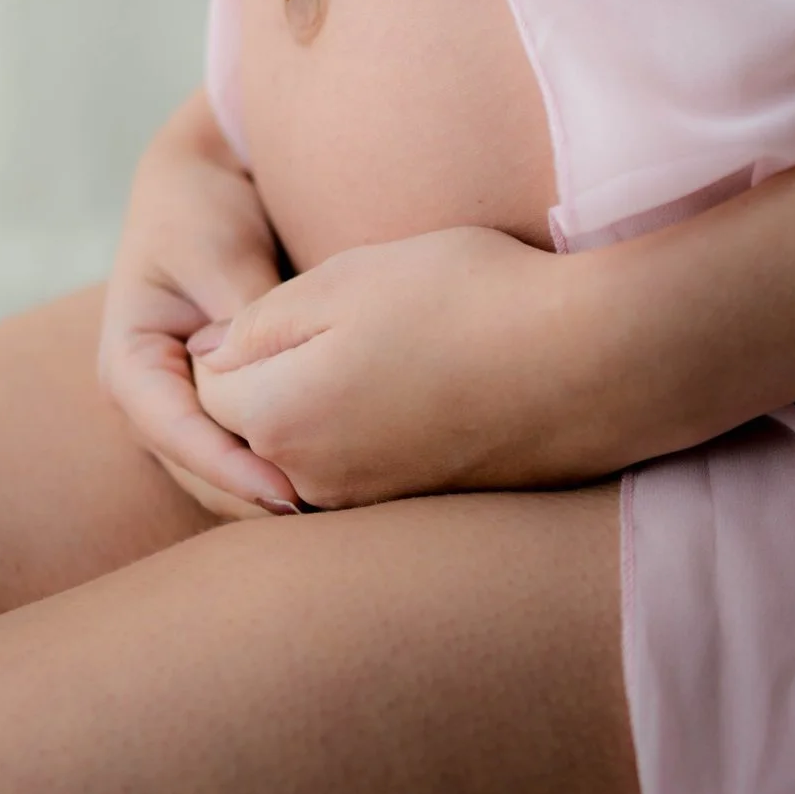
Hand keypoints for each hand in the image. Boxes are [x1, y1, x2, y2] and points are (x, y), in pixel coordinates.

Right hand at [96, 94, 297, 518]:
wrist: (202, 187)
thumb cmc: (201, 213)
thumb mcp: (219, 255)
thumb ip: (245, 315)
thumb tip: (274, 372)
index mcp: (129, 363)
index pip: (175, 432)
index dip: (229, 468)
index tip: (287, 492)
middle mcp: (148, 401)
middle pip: (197, 471)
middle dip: (254, 495)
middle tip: (326, 514)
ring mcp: (179, 411)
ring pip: (219, 476)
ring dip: (268, 494)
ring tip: (336, 508)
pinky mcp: (215, 410)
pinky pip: (243, 456)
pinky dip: (279, 469)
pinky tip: (335, 484)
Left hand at [187, 225, 620, 508]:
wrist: (590, 361)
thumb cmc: (465, 299)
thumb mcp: (344, 280)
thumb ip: (257, 323)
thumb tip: (209, 358)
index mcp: (278, 420)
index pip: (203, 387)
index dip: (232, 338)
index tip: (284, 303)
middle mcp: (309, 484)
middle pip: (244, 436)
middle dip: (259, 389)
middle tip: (324, 330)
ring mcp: (364, 507)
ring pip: (297, 462)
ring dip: (310, 419)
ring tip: (368, 361)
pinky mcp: (412, 513)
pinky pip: (352, 481)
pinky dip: (358, 444)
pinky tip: (405, 397)